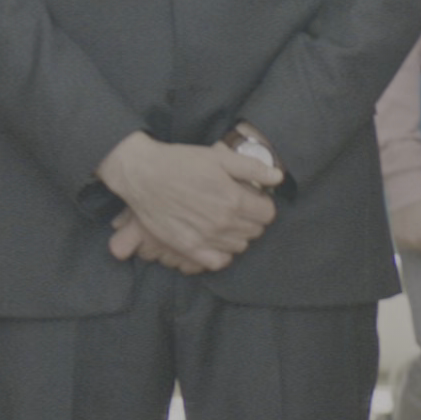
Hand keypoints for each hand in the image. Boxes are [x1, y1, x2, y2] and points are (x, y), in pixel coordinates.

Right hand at [97, 136, 280, 271]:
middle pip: (255, 231)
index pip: (267, 214)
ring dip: (237, 234)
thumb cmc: (180, 162)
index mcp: (234, 200)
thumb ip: (252, 168)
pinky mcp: (188, 248)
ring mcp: (206, 239)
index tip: (252, 197)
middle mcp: (223, 223)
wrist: (142, 174)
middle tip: (236, 206)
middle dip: (251, 218)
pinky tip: (215, 239)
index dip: (262, 204)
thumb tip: (278, 177)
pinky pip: (218, 262)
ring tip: (224, 220)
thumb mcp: (218, 157)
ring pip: (239, 246)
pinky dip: (222, 253)